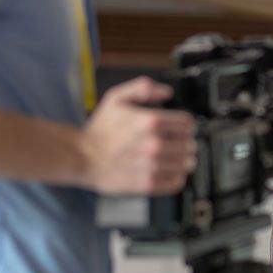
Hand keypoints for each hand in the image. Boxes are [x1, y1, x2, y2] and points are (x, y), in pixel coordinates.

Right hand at [79, 76, 196, 194]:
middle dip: (185, 142)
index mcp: (150, 121)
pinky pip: (176, 183)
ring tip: (174, 158)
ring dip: (183, 160)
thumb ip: (143, 88)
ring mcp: (152, 166)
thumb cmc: (99, 130)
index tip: (181, 127)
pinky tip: (169, 171)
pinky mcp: (148, 184)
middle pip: (190, 144)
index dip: (185, 124)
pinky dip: (177, 177)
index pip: (187, 123)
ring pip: (186, 163)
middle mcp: (154, 144)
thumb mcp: (117, 98)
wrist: (82, 156)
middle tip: (177, 143)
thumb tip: (166, 91)